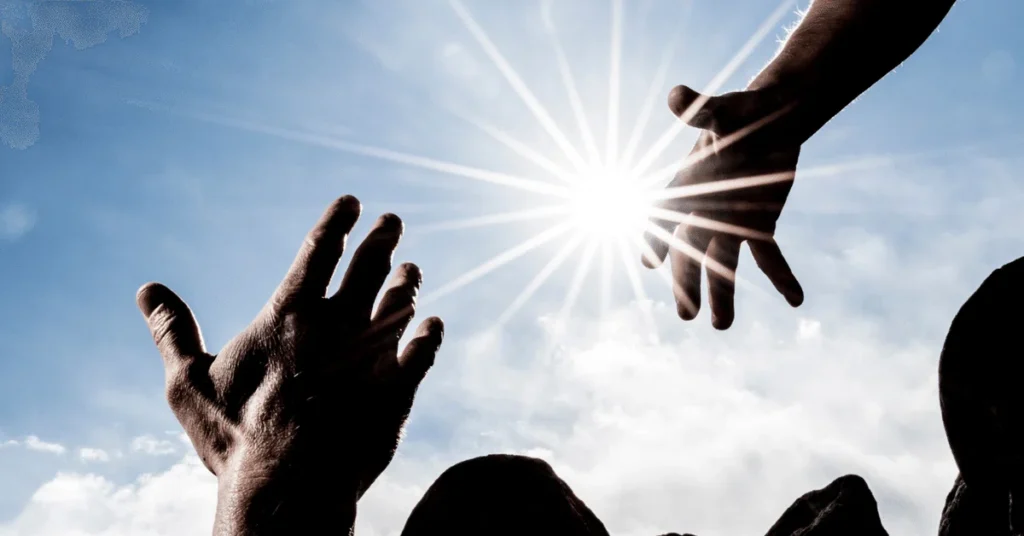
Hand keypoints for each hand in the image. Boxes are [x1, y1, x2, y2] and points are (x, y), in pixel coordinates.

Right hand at [136, 196, 443, 532]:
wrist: (287, 487)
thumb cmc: (235, 437)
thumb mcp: (188, 382)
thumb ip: (173, 331)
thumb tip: (146, 288)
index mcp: (290, 316)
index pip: (318, 251)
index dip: (337, 222)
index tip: (352, 201)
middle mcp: (339, 325)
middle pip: (367, 268)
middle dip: (381, 241)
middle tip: (393, 222)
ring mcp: (373, 355)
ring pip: (397, 305)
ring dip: (404, 285)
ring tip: (411, 271)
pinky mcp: (397, 390)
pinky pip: (422, 354)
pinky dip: (429, 336)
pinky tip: (433, 325)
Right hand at [642, 84, 804, 329]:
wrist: (773, 118)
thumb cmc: (739, 111)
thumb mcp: (720, 110)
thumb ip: (699, 110)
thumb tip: (676, 95)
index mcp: (686, 188)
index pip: (665, 217)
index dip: (657, 238)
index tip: (649, 262)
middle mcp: (704, 211)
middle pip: (693, 252)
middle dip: (688, 282)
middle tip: (685, 314)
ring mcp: (731, 222)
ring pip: (725, 264)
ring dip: (724, 295)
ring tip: (720, 327)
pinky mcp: (759, 225)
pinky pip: (769, 257)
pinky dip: (781, 278)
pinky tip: (796, 300)